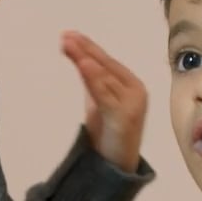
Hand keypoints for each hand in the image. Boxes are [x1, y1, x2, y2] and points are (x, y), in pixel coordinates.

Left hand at [62, 30, 145, 173]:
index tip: (69, 34)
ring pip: (105, 77)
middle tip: (65, 36)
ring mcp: (132, 104)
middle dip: (85, 50)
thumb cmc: (108, 133)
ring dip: (87, 60)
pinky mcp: (124, 118)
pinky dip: (95, 79)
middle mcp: (136, 90)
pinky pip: (106, 95)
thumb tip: (76, 54)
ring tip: (72, 45)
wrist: (116, 165)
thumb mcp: (98, 99)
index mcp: (131, 83)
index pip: (107, 61)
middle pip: (106, 65)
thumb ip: (91, 79)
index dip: (88, 47)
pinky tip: (84, 66)